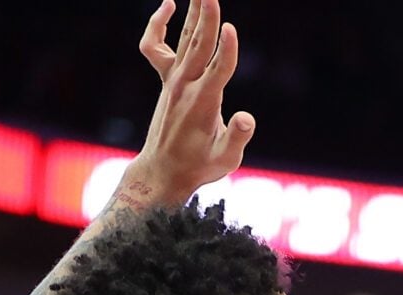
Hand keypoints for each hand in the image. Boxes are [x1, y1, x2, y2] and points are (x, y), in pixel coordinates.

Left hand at [127, 0, 255, 207]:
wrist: (163, 170)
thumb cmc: (199, 166)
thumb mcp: (225, 160)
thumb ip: (237, 138)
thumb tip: (247, 119)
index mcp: (203, 104)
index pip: (218, 71)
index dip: (227, 51)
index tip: (230, 29)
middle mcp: (185, 86)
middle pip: (199, 45)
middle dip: (207, 17)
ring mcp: (173, 80)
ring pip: (185, 39)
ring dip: (195, 13)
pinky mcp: (166, 79)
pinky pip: (156, 45)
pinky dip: (159, 24)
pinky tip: (169, 6)